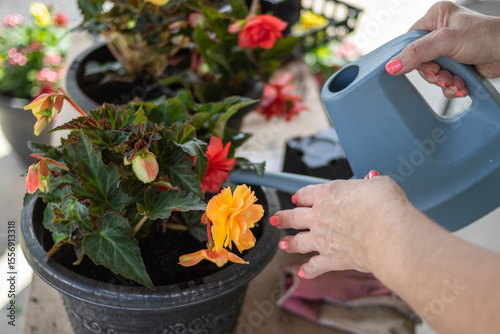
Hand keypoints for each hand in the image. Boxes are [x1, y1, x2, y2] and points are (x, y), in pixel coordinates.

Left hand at [270, 175, 414, 278]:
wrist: (388, 233)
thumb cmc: (385, 206)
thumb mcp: (379, 184)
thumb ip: (371, 183)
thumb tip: (372, 179)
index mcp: (328, 194)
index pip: (307, 194)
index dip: (301, 196)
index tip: (296, 198)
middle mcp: (320, 216)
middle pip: (295, 217)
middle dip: (283, 218)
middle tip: (276, 219)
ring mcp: (323, 239)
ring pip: (299, 241)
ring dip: (290, 242)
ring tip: (283, 243)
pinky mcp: (331, 259)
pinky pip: (315, 265)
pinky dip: (309, 270)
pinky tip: (303, 272)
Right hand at [386, 1, 499, 98]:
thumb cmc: (487, 37)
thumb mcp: (446, 41)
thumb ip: (417, 53)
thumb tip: (392, 66)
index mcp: (436, 18)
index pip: (410, 40)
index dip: (412, 57)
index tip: (424, 66)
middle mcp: (440, 33)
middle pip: (419, 61)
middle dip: (433, 74)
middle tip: (443, 74)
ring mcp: (448, 50)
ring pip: (431, 74)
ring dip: (443, 82)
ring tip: (455, 81)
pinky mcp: (456, 65)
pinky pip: (442, 80)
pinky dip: (450, 87)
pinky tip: (460, 84)